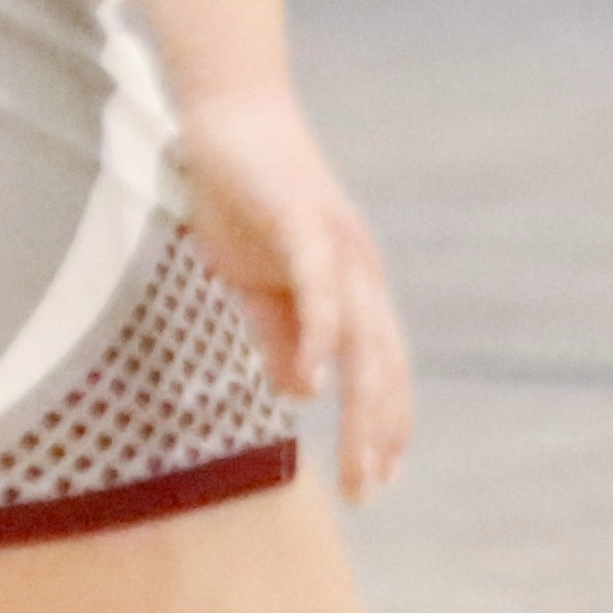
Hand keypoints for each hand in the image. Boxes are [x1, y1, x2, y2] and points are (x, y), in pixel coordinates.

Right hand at [176, 79, 413, 497]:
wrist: (228, 120)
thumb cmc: (245, 200)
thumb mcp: (257, 285)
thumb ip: (281, 336)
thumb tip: (304, 391)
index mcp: (352, 288)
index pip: (381, 368)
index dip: (384, 423)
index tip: (378, 481)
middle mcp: (359, 271)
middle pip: (383, 364)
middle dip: (379, 432)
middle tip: (371, 492)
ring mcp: (337, 245)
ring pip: (363, 337)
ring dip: (363, 402)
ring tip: (360, 457)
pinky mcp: (304, 220)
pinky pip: (319, 284)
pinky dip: (322, 331)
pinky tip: (317, 378)